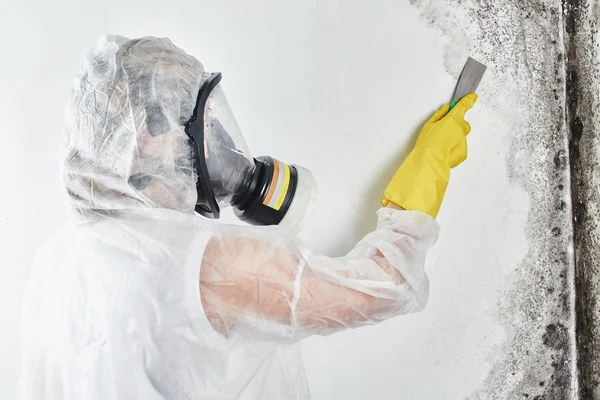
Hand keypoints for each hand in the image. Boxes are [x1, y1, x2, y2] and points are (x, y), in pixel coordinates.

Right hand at [381, 93, 476, 217]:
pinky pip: (460, 147)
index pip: (463, 106)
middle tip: (445, 130)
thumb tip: (447, 109)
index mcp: (453, 119)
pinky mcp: (463, 153)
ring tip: (441, 146)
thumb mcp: (428, 125)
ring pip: (461, 137)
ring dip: (454, 139)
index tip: (472, 96)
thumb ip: (439, 115)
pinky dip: (454, 149)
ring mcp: (464, 141)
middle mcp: (461, 129)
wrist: (430, 161)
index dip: (468, 100)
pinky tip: (444, 152)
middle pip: (463, 124)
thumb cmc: (427, 142)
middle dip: (457, 125)